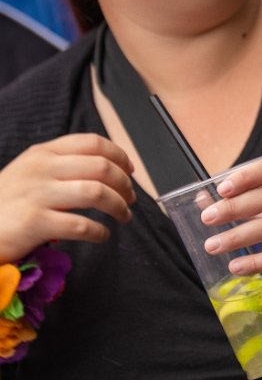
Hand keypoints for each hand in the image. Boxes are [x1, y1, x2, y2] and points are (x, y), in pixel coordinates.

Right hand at [0, 134, 135, 262]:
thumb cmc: (5, 203)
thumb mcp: (28, 171)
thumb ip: (59, 164)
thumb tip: (104, 168)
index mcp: (43, 153)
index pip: (92, 143)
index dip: (119, 155)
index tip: (130, 170)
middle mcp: (42, 169)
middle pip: (101, 167)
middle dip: (124, 184)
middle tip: (131, 199)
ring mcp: (37, 195)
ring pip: (96, 192)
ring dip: (118, 206)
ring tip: (124, 216)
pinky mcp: (34, 223)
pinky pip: (81, 225)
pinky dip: (99, 231)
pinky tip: (102, 236)